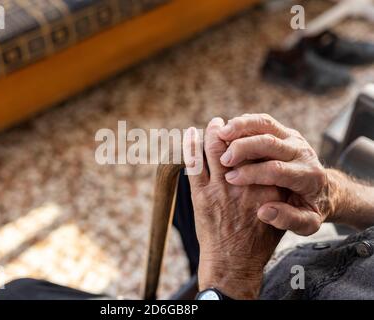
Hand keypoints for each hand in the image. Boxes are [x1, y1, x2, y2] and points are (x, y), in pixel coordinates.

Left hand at [183, 117, 284, 299]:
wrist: (234, 262)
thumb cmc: (258, 240)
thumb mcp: (280, 213)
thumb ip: (277, 190)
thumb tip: (273, 167)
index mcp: (267, 185)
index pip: (260, 150)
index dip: (252, 136)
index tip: (249, 129)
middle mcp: (244, 182)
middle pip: (236, 144)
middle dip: (231, 128)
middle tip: (227, 122)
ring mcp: (220, 187)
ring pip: (213, 148)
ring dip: (212, 132)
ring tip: (215, 124)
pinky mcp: (201, 195)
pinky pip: (193, 164)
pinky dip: (191, 145)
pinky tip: (191, 134)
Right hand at [218, 113, 330, 235]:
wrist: (324, 189)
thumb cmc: (310, 208)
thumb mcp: (307, 222)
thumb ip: (287, 219)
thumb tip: (264, 211)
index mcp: (308, 176)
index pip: (277, 169)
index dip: (252, 173)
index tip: (231, 179)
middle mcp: (302, 152)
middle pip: (270, 142)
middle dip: (244, 148)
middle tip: (223, 159)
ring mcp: (293, 138)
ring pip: (267, 124)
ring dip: (241, 126)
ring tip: (220, 134)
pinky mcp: (284, 131)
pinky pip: (263, 121)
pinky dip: (244, 122)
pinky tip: (227, 131)